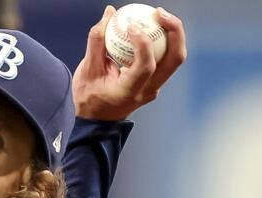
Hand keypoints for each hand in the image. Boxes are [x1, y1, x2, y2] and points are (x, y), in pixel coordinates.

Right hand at [73, 5, 187, 120]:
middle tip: (158, 12)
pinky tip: (151, 26)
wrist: (97, 119)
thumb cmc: (89, 98)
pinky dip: (162, 40)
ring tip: (157, 15)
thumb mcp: (87, 70)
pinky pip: (165, 58)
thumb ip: (96, 42)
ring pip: (174, 58)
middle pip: (174, 59)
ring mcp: (155, 87)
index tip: (131, 25)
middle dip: (173, 31)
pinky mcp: (155, 82)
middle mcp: (147, 91)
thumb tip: (109, 14)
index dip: (142, 43)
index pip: (145, 66)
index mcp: (129, 92)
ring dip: (171, 33)